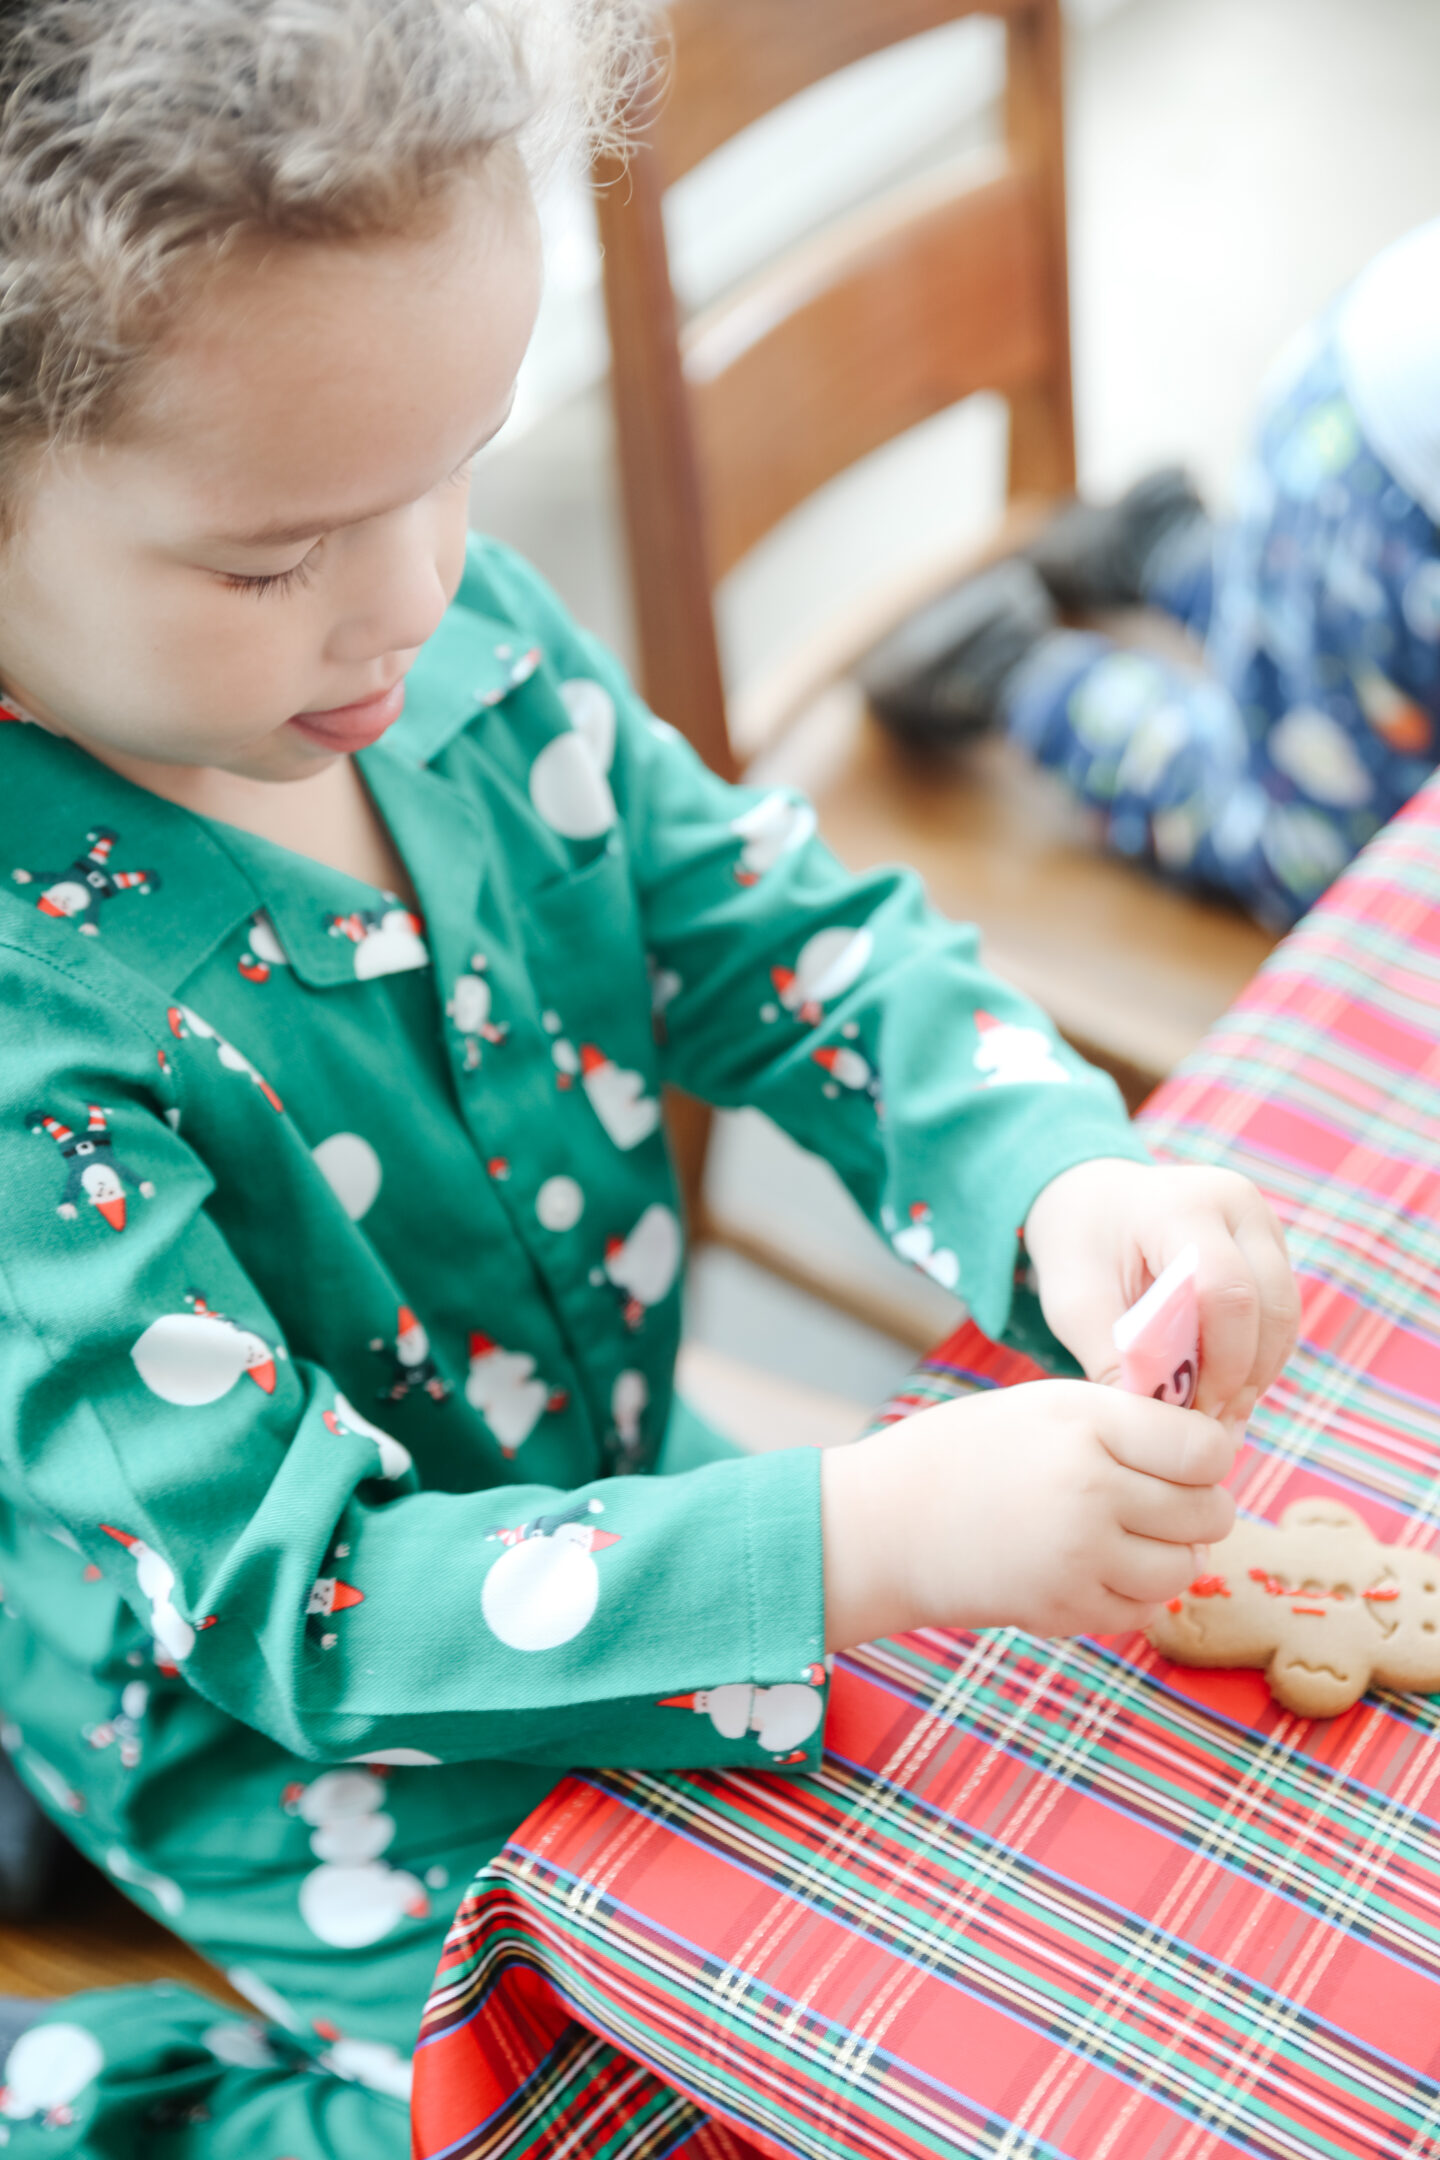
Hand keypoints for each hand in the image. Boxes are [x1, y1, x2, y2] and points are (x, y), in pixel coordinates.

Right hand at [821, 1379, 1236, 1649]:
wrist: (884, 1525)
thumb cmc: (964, 1454)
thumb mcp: (1043, 1406)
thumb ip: (1124, 1423)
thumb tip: (1214, 1455)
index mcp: (1087, 1422)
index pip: (1206, 1449)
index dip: (1209, 1455)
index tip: (1188, 1456)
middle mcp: (1091, 1488)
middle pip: (1208, 1511)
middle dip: (1198, 1507)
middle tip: (1165, 1499)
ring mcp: (1080, 1556)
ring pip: (1184, 1568)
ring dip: (1171, 1556)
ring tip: (1133, 1537)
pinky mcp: (1065, 1610)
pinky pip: (1143, 1611)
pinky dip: (1134, 1594)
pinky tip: (1098, 1567)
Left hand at [1023, 1159, 1298, 1427]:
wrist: (1091, 1202)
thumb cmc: (1080, 1251)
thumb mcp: (1075, 1304)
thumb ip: (1113, 1359)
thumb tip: (1158, 1426)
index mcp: (1180, 1205)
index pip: (1226, 1290)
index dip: (1221, 1363)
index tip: (1192, 1415)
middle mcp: (1235, 1203)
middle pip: (1269, 1305)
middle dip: (1243, 1376)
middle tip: (1209, 1427)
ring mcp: (1261, 1220)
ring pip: (1284, 1314)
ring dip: (1256, 1371)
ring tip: (1215, 1414)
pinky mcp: (1271, 1245)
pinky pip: (1281, 1312)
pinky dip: (1258, 1355)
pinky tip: (1224, 1387)